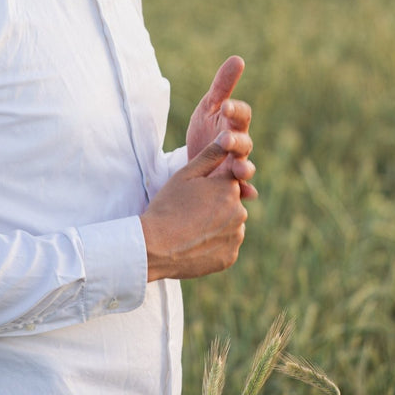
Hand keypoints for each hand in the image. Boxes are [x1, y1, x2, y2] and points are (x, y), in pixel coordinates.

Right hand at [141, 136, 247, 281]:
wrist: (155, 246)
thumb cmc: (168, 205)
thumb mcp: (185, 174)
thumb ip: (210, 155)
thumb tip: (227, 137)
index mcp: (229, 188)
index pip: (228, 181)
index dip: (210, 186)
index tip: (194, 195)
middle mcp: (239, 211)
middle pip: (230, 203)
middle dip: (215, 205)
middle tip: (189, 212)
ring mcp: (236, 236)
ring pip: (230, 225)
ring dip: (217, 225)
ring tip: (191, 228)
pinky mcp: (230, 257)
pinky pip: (226, 246)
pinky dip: (215, 244)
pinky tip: (195, 243)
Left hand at [186, 56, 256, 199]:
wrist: (196, 160)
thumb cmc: (207, 129)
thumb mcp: (209, 107)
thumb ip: (222, 85)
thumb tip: (238, 59)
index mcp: (234, 124)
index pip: (242, 114)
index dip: (235, 110)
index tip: (225, 106)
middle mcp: (239, 146)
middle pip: (244, 143)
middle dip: (236, 142)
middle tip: (225, 140)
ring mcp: (236, 166)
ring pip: (245, 168)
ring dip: (244, 169)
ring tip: (240, 170)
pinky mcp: (230, 186)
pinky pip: (242, 191)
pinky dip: (245, 193)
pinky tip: (247, 195)